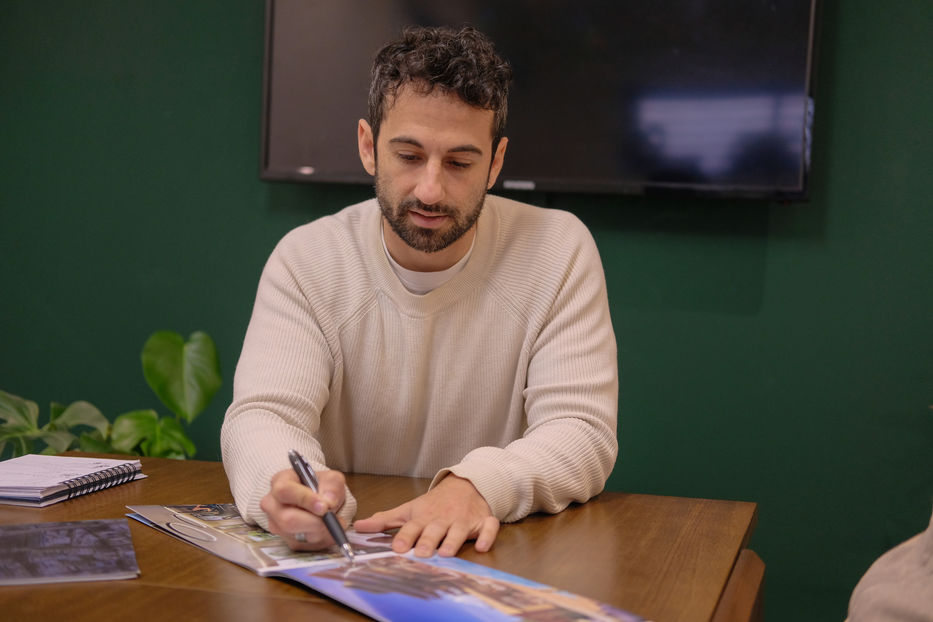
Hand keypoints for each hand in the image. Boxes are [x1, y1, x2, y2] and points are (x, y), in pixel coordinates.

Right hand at [260, 467, 347, 549]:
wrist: (320, 501)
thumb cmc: (321, 487)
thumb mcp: (331, 479)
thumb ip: (332, 486)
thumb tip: (329, 502)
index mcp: (280, 482)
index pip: (285, 491)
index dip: (304, 499)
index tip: (324, 507)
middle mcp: (272, 504)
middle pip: (287, 519)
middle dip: (314, 522)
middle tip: (333, 518)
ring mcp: (276, 525)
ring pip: (296, 536)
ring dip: (320, 532)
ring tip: (334, 522)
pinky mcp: (286, 541)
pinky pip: (304, 546)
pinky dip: (322, 541)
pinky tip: (329, 531)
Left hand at [353, 475, 498, 557]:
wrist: (465, 484)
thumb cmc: (434, 503)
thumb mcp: (409, 509)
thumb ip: (385, 520)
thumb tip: (358, 527)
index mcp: (424, 517)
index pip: (412, 526)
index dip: (404, 536)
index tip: (396, 547)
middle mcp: (443, 519)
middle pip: (434, 530)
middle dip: (428, 540)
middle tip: (420, 553)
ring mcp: (464, 520)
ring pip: (459, 530)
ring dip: (453, 540)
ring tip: (446, 553)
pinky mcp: (483, 521)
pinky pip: (488, 528)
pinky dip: (487, 537)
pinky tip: (482, 546)